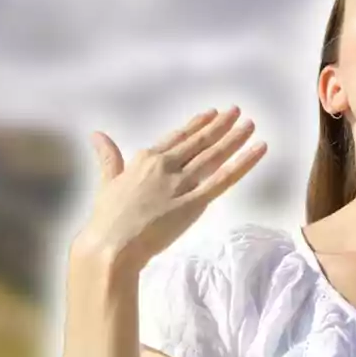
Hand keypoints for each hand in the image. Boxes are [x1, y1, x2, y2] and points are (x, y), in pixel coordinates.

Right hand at [74, 107, 266, 272]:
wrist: (112, 245)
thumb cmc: (107, 219)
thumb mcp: (107, 181)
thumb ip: (109, 157)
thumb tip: (97, 134)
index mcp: (145, 159)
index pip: (178, 137)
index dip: (197, 124)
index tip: (212, 113)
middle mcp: (166, 165)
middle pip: (200, 141)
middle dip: (221, 125)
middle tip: (237, 111)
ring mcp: (182, 183)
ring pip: (214, 155)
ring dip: (234, 138)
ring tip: (250, 123)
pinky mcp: (195, 202)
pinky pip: (224, 179)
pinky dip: (244, 162)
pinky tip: (259, 149)